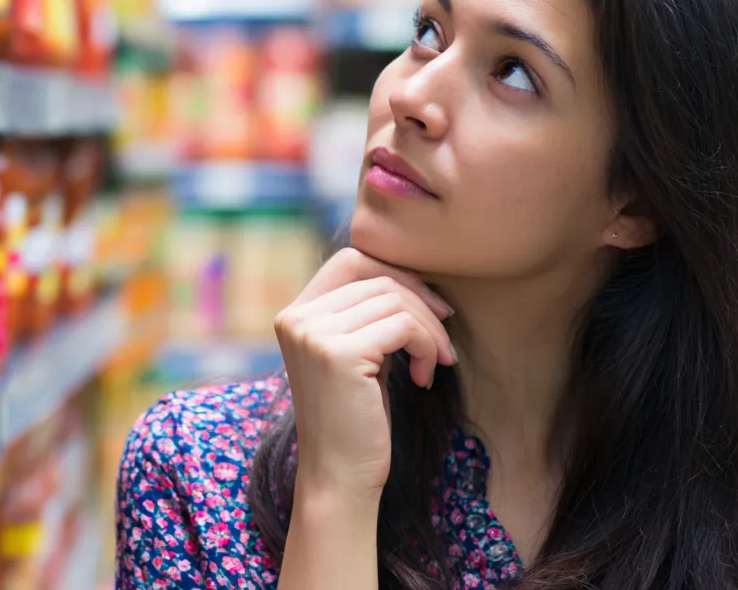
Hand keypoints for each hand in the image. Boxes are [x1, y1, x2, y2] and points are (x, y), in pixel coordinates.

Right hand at [275, 248, 455, 499]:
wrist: (340, 476)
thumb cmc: (356, 418)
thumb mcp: (357, 353)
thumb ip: (366, 313)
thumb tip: (415, 275)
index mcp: (294, 313)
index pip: (351, 260)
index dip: (397, 275)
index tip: (430, 308)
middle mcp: (296, 317)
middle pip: (377, 276)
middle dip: (421, 302)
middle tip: (443, 340)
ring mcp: (313, 333)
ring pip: (394, 299)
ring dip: (429, 330)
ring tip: (435, 364)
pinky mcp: (338, 353)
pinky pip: (403, 326)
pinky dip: (427, 346)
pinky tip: (424, 378)